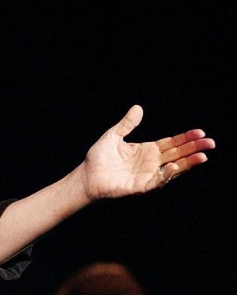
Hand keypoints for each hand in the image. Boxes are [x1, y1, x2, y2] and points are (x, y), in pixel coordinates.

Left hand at [81, 105, 214, 201]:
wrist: (85, 177)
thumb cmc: (98, 158)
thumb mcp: (113, 136)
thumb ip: (127, 124)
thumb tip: (138, 108)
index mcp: (147, 150)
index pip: (171, 143)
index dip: (186, 138)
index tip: (200, 132)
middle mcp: (150, 163)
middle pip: (177, 154)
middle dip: (194, 149)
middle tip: (210, 143)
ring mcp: (146, 175)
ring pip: (172, 169)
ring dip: (187, 163)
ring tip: (202, 157)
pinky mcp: (140, 187)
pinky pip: (157, 181)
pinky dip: (166, 175)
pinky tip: (174, 166)